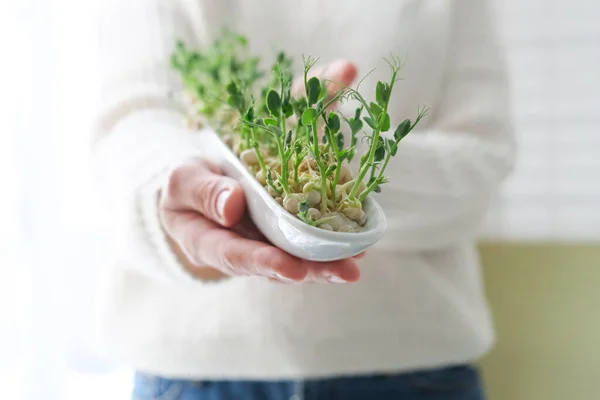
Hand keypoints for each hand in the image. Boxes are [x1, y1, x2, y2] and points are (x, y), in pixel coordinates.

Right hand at [160, 60, 359, 283]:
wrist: (197, 189)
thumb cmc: (186, 185)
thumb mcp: (184, 180)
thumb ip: (203, 192)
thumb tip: (233, 205)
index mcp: (208, 242)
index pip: (236, 256)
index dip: (265, 263)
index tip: (293, 268)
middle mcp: (240, 252)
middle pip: (276, 266)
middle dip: (313, 269)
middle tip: (346, 271)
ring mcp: (261, 246)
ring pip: (295, 258)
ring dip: (328, 260)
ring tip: (358, 257)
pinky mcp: (278, 236)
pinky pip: (303, 240)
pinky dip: (329, 240)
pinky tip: (356, 237)